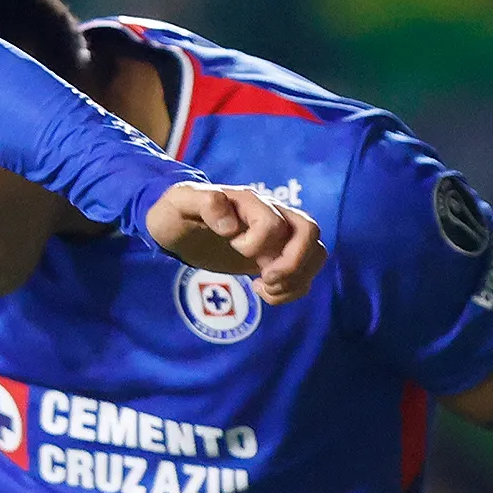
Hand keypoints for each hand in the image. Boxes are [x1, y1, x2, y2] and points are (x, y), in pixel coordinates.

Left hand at [144, 181, 324, 302]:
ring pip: (315, 251)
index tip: (234, 248)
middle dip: (292, 262)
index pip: (273, 223)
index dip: (258, 243)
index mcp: (248, 201)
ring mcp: (279, 234)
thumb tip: (231, 225)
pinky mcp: (278, 254)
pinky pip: (306, 270)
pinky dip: (293, 287)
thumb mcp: (177, 204)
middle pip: (309, 230)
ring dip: (297, 277)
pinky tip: (264, 292)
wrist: (178, 226)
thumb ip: (203, 203)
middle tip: (264, 278)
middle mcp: (271, 213)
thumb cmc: (176, 213)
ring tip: (265, 288)